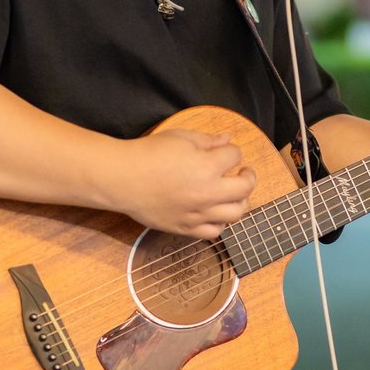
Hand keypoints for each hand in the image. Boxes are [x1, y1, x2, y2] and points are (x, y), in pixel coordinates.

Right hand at [105, 128, 256, 238]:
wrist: (122, 179)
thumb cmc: (148, 154)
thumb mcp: (180, 137)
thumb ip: (208, 140)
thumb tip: (227, 140)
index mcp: (207, 166)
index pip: (235, 155)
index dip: (232, 151)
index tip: (225, 151)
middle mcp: (208, 192)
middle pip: (245, 188)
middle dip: (248, 176)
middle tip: (243, 173)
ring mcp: (198, 214)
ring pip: (236, 213)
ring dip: (239, 201)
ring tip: (233, 194)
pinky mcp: (186, 228)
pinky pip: (214, 232)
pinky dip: (220, 223)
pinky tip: (215, 213)